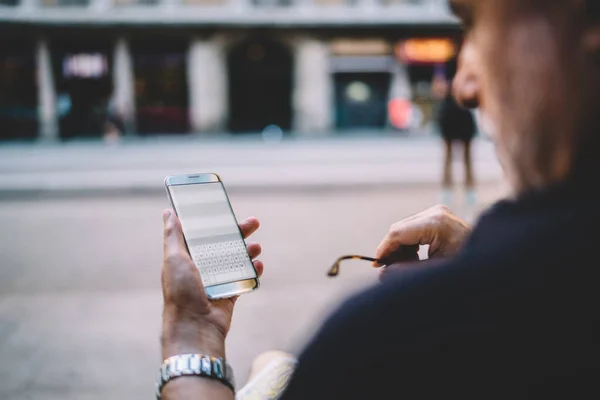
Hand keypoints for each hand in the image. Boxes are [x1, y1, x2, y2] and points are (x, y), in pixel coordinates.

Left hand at [161, 209, 263, 359]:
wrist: (195, 326)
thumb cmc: (180, 292)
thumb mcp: (174, 258)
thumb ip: (173, 236)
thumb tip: (168, 212)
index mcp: (187, 257)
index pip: (202, 234)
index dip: (214, 222)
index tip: (227, 210)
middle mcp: (202, 267)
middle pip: (224, 244)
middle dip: (239, 232)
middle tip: (254, 222)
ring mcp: (217, 280)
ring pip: (236, 259)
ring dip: (248, 251)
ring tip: (257, 247)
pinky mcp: (229, 293)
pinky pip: (244, 278)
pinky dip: (253, 270)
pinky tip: (258, 265)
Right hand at [374, 205, 470, 276]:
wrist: (490, 261)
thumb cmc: (465, 267)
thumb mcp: (434, 271)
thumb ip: (406, 272)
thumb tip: (381, 273)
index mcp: (435, 223)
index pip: (397, 233)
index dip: (384, 250)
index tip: (376, 267)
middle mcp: (435, 212)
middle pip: (399, 229)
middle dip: (392, 250)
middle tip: (390, 270)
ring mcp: (437, 212)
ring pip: (404, 229)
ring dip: (401, 248)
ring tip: (409, 266)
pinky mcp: (438, 216)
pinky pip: (413, 228)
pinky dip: (410, 244)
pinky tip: (416, 258)